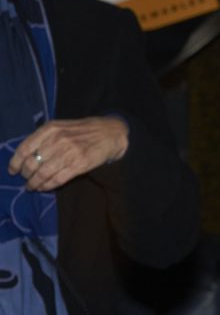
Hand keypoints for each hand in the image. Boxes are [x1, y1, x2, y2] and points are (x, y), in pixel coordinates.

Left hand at [9, 117, 128, 192]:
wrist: (110, 132)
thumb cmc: (82, 131)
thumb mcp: (60, 127)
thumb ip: (43, 138)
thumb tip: (24, 157)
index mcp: (50, 129)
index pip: (24, 148)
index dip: (15, 162)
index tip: (13, 171)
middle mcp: (58, 140)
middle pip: (32, 163)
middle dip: (26, 175)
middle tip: (27, 180)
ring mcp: (69, 152)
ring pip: (43, 173)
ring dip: (35, 183)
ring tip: (33, 186)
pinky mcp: (80, 164)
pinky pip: (57, 179)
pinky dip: (48, 186)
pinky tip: (44, 187)